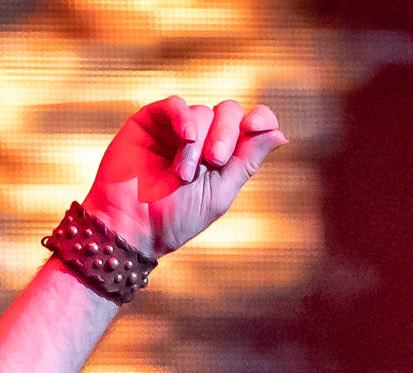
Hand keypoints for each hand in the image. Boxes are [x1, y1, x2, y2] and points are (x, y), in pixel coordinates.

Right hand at [83, 97, 287, 260]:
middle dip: (226, 135)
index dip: (260, 120)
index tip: (258, 128)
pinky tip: (186, 137)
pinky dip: (184, 118)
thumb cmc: (175, 219)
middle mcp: (202, 138)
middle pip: (229, 112)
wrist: (132, 227)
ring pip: (203, 112)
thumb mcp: (220, 193)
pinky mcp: (151, 120)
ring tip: (181, 175)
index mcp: (224, 156)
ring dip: (196, 145)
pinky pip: (176, 104)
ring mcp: (176, 128)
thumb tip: (280, 132)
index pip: (251, 124)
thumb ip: (247, 161)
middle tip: (215, 161)